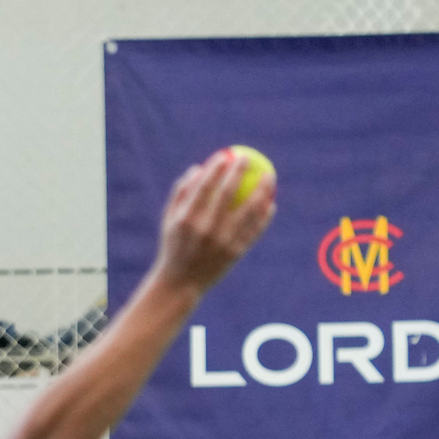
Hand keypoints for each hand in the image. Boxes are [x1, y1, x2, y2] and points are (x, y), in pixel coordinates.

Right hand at [149, 147, 275, 296]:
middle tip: (248, 158)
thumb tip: (199, 168)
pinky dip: (264, 216)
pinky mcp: (236, 253)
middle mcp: (205, 230)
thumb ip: (181, 193)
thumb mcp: (168, 221)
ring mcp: (223, 242)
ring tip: (269, 176)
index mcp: (187, 221)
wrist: (180, 284)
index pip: (205, 187)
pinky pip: (255, 230)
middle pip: (228, 194)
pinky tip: (270, 204)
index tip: (226, 155)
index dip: (217, 168)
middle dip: (240, 171)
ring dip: (262, 190)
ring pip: (249, 210)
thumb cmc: (174, 247)